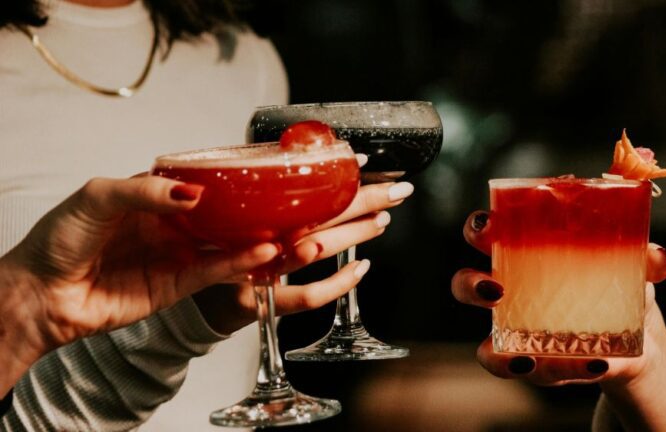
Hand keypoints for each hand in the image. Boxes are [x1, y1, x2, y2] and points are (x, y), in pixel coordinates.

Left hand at [0, 176, 279, 360]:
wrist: (41, 295)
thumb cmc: (57, 241)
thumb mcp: (96, 197)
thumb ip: (145, 191)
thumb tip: (191, 193)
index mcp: (153, 195)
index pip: (201, 182)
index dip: (231, 179)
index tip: (261, 173)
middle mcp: (171, 224)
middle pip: (223, 215)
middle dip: (254, 212)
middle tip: (286, 205)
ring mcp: (177, 254)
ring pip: (227, 244)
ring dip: (256, 240)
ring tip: (285, 232)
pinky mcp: (179, 285)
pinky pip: (216, 272)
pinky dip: (240, 263)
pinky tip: (260, 254)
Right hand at [193, 180, 414, 333]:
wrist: (182, 291)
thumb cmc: (207, 243)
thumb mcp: (224, 208)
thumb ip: (253, 188)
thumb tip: (293, 156)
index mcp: (249, 209)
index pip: (301, 187)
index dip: (334, 174)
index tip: (360, 161)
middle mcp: (255, 235)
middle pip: (316, 214)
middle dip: (360, 201)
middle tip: (394, 190)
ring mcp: (258, 268)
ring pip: (315, 248)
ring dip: (353, 233)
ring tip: (382, 220)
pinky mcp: (259, 299)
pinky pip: (304, 296)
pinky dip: (337, 284)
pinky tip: (360, 268)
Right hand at [451, 210, 665, 385]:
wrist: (637, 338)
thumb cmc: (619, 284)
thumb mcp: (633, 266)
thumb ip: (644, 257)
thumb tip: (662, 258)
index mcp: (522, 254)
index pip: (485, 234)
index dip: (477, 229)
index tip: (487, 226)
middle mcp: (508, 294)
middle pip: (464, 286)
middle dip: (470, 286)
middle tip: (494, 289)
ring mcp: (518, 335)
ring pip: (487, 349)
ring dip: (500, 356)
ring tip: (530, 357)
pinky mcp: (541, 366)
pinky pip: (539, 373)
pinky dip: (564, 371)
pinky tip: (593, 365)